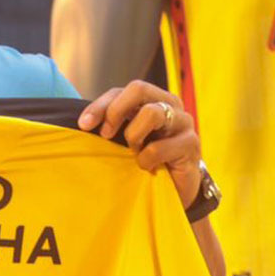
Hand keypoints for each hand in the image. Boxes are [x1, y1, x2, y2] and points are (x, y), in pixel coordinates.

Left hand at [77, 80, 203, 206]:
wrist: (178, 188)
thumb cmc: (149, 160)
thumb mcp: (127, 140)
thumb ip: (112, 126)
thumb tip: (83, 124)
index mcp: (152, 99)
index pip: (121, 91)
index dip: (99, 105)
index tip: (83, 125)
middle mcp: (170, 104)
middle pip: (139, 88)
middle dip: (115, 111)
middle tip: (106, 135)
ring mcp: (183, 121)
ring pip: (151, 113)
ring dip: (134, 136)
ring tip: (135, 153)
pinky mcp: (191, 143)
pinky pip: (158, 147)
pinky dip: (146, 160)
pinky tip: (149, 169)